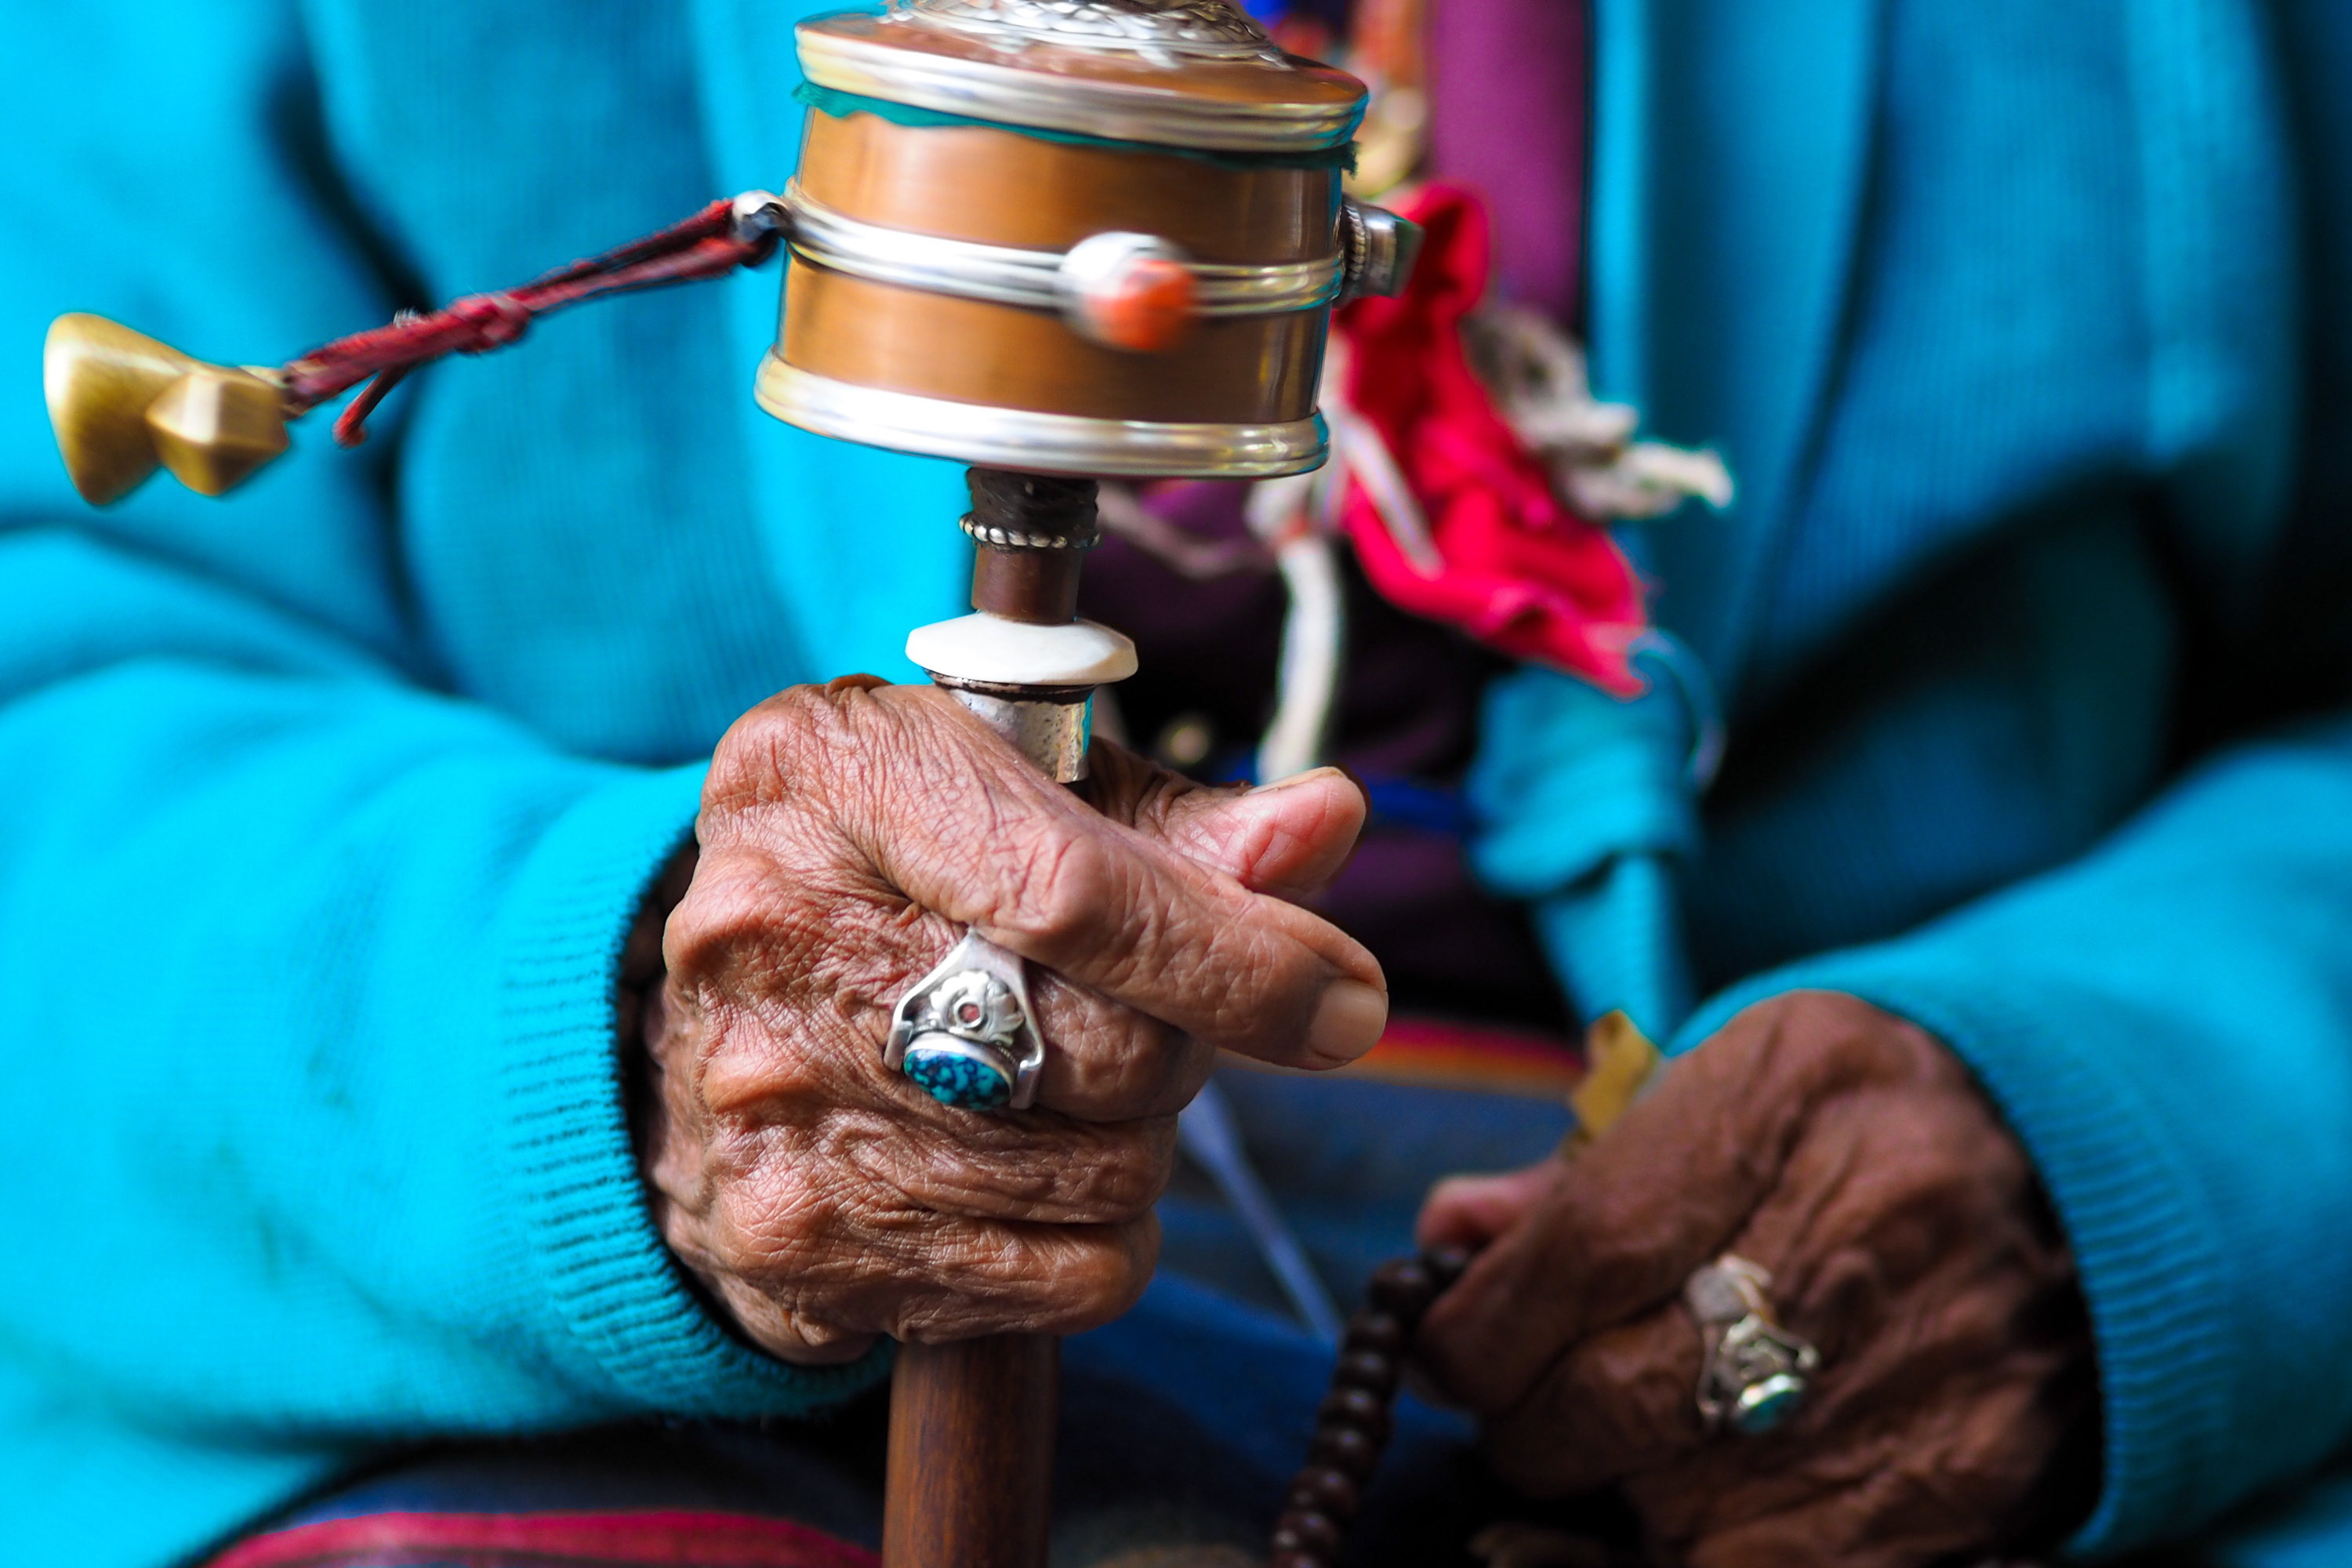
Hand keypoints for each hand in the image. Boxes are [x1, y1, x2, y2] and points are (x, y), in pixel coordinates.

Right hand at [633, 676, 1383, 1365]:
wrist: (707, 1026)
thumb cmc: (909, 879)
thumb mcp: (1023, 794)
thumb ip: (1180, 821)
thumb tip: (1324, 824)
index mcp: (830, 774)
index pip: (1071, 890)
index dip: (1237, 956)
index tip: (1346, 996)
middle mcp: (772, 932)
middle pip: (1103, 1049)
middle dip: (1181, 1044)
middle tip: (1144, 1014)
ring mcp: (770, 1102)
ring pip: (1101, 1174)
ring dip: (1136, 1139)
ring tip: (1060, 1081)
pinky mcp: (792, 1244)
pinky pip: (1063, 1279)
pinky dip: (1092, 1237)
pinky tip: (1025, 1169)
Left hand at [1416, 992, 2094, 1566]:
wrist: (2088, 1172)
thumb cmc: (1851, 1122)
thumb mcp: (1724, 1083)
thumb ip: (1577, 1171)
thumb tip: (1447, 1242)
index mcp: (1794, 1085)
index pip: (1586, 1244)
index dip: (1480, 1322)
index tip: (1443, 1343)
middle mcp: (1870, 1224)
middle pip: (1614, 1389)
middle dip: (1524, 1417)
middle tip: (1520, 1400)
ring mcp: (1926, 1370)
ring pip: (1678, 1505)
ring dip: (1608, 1488)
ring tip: (1617, 1436)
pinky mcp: (1960, 1488)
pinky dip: (1690, 1550)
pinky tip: (1679, 1501)